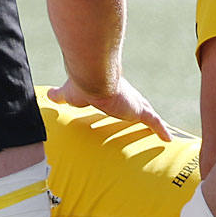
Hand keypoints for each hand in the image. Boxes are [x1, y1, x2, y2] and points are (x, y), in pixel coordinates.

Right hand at [48, 78, 171, 141]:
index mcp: (110, 90)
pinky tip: (168, 139)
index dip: (125, 101)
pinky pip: (154, 122)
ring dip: (154, 121)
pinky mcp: (139, 110)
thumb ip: (60, 95)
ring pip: (148, 111)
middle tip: (148, 118)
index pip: (121, 96)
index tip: (127, 106)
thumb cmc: (79, 83)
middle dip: (142, 109)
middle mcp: (125, 94)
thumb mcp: (68, 93)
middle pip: (137, 103)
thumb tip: (47, 94)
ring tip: (162, 131)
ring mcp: (134, 102)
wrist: (91, 77)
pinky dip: (161, 130)